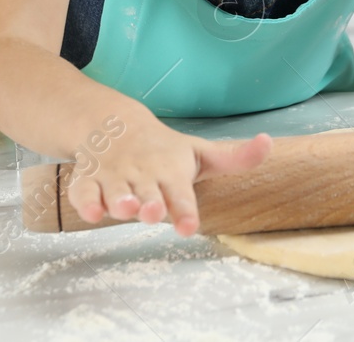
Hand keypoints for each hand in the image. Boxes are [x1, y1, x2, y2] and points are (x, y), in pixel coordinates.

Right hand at [63, 106, 271, 235]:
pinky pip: (83, 191)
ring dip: (119, 201)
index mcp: (170, 171)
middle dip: (150, 204)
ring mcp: (115, 176)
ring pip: (115, 191)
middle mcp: (143, 174)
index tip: (190, 227)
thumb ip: (235, 157)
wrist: (114, 125)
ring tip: (124, 210)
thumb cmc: (165, 150)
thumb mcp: (201, 153)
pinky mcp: (89, 180)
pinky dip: (86, 201)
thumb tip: (269, 141)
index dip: (185, 209)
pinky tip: (91, 213)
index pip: (181, 193)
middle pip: (147, 193)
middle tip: (154, 213)